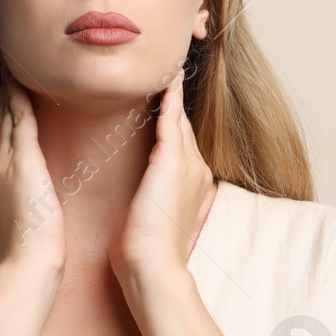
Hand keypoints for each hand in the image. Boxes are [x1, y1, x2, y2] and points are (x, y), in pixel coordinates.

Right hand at [0, 59, 65, 275]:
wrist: (25, 265)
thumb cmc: (28, 252)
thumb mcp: (15, 220)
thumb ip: (17, 199)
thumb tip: (28, 192)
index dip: (1, 114)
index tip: (6, 94)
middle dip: (2, 93)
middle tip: (5, 63)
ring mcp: (0, 162)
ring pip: (5, 113)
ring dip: (8, 86)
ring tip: (11, 60)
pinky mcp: (20, 160)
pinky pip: (19, 116)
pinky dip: (19, 93)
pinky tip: (21, 74)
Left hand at [109, 67, 214, 278]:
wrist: (152, 268)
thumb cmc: (144, 253)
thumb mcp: (150, 221)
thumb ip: (150, 201)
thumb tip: (138, 197)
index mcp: (192, 185)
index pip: (181, 144)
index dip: (172, 122)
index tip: (164, 102)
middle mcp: (196, 170)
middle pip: (183, 127)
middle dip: (173, 103)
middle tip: (164, 72)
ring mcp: (189, 164)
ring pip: (178, 120)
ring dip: (170, 94)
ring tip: (163, 68)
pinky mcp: (173, 160)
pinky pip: (171, 119)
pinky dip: (169, 98)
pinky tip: (165, 80)